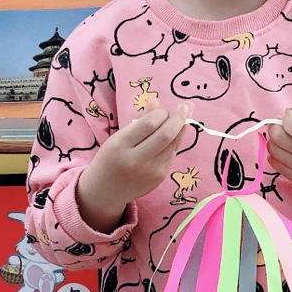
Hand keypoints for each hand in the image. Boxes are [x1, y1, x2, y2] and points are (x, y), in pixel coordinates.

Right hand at [76, 107, 189, 232]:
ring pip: (173, 145)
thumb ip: (139, 120)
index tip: (162, 108)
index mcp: (120, 145)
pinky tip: (176, 133)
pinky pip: (171, 155)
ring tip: (185, 116)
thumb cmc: (111, 158)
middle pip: (165, 135)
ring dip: (181, 129)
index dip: (161, 113)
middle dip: (179, 118)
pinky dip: (175, 142)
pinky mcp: (159, 178)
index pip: (149, 124)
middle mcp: (136, 160)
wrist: (105, 191)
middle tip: (186, 106)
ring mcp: (150, 171)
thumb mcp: (119, 137)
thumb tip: (156, 100)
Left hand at [266, 102, 291, 213]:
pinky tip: (285, 148)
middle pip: (280, 138)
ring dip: (273, 139)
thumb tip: (288, 112)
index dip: (287, 118)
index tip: (290, 115)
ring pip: (274, 150)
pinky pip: (275, 163)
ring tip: (284, 135)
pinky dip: (275, 153)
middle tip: (281, 124)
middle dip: (275, 127)